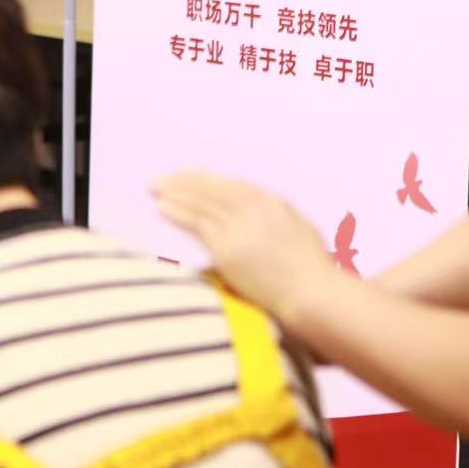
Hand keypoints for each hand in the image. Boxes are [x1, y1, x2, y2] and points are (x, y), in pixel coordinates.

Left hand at [154, 171, 339, 322]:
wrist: (312, 292)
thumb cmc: (311, 269)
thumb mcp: (297, 228)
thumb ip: (274, 216)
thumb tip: (255, 214)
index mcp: (271, 201)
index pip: (231, 185)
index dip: (206, 180)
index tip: (189, 175)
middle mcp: (253, 208)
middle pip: (211, 190)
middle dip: (184, 181)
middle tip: (161, 178)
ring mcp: (239, 226)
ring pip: (200, 204)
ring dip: (175, 194)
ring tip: (156, 189)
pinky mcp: (227, 248)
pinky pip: (196, 224)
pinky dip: (177, 213)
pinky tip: (162, 208)